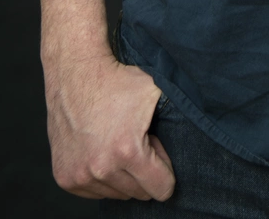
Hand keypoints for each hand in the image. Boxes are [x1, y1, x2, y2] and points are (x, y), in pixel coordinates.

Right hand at [45, 51, 175, 199]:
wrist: (76, 73)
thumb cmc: (118, 80)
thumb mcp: (157, 91)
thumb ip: (178, 114)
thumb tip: (204, 126)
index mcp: (127, 151)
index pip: (161, 189)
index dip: (165, 171)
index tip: (159, 153)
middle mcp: (101, 169)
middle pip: (139, 194)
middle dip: (144, 171)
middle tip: (138, 142)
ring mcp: (80, 176)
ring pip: (117, 194)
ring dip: (122, 175)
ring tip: (118, 143)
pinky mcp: (65, 177)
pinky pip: (94, 191)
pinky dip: (101, 176)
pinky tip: (101, 150)